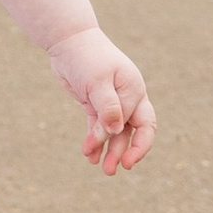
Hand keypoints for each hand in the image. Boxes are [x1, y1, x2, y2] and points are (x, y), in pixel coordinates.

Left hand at [46, 27, 155, 172]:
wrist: (68, 41)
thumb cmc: (87, 57)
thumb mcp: (97, 81)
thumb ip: (108, 106)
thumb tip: (116, 131)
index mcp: (135, 91)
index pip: (143, 124)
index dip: (138, 145)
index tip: (127, 162)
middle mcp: (127, 98)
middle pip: (132, 132)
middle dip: (122, 152)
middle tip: (110, 171)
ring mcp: (112, 102)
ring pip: (114, 132)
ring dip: (107, 150)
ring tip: (98, 167)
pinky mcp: (95, 104)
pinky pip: (98, 127)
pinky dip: (94, 140)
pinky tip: (88, 153)